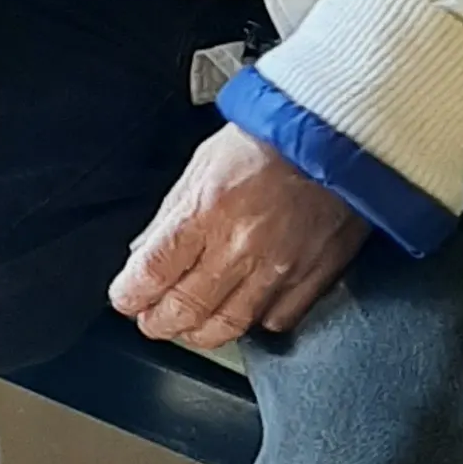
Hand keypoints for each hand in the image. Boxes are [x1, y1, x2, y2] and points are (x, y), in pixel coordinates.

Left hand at [110, 126, 367, 349]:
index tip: (126, 299)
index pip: (152, 274)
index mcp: (207, 210)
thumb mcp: (203, 163)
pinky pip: (276, 320)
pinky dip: (255, 321)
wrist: (336, 131)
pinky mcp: (315, 276)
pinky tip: (244, 308)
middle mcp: (242, 245)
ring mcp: (280, 266)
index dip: (129, 296)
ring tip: (191, 323)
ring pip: (229, 326)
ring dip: (201, 332)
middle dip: (159, 322)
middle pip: (186, 310)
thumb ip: (172, 214)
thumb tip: (145, 253)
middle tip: (153, 319)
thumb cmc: (270, 139)